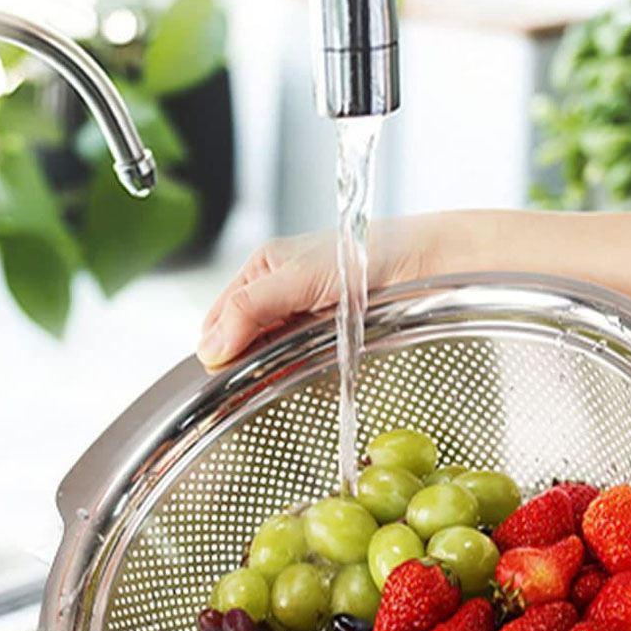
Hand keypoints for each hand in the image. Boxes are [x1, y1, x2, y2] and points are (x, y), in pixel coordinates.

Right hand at [196, 215, 446, 366]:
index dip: (219, 347)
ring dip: (280, 371)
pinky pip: (302, 373)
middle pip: (241, 346)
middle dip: (251, 362)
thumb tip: (211, 349)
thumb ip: (248, 309)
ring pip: (271, 364)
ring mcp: (301, 324)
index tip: (228, 368)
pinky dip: (308, 376)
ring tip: (303, 358)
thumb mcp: (295, 276)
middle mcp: (276, 299)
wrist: (420, 265)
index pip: (217, 321)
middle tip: (269, 365)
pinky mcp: (325, 346)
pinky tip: (322, 366)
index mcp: (259, 272)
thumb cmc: (361, 254)